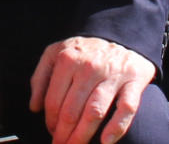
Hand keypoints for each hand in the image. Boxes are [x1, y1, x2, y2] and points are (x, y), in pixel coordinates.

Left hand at [28, 36, 153, 143]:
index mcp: (67, 60)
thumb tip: (34, 108)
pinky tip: (105, 142)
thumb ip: (40, 77)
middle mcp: (89, 67)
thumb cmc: (83, 50)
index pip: (54, 100)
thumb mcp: (55, 53)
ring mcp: (112, 75)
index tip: (51, 132)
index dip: (50, 122)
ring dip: (82, 136)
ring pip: (94, 112)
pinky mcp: (134, 82)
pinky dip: (116, 128)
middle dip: (63, 134)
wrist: (120, 35)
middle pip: (72, 110)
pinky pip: (126, 109)